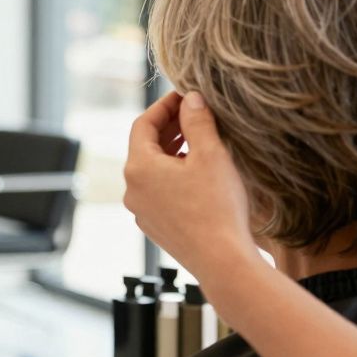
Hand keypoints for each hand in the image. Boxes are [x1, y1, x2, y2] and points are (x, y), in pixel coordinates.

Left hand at [123, 92, 262, 283]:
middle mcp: (132, 190)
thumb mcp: (210, 154)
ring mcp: (142, 212)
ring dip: (172, 152)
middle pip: (145, 147)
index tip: (185, 95)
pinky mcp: (156, 227)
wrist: (223, 262)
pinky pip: (160, 192)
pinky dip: (174, 176)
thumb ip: (197, 121)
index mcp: (138, 168)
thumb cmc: (217, 207)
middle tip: (194, 113)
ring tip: (200, 141)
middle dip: (170, 128)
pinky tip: (199, 174)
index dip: (164, 106)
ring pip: (153, 171)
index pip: (143, 124)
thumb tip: (190, 99)